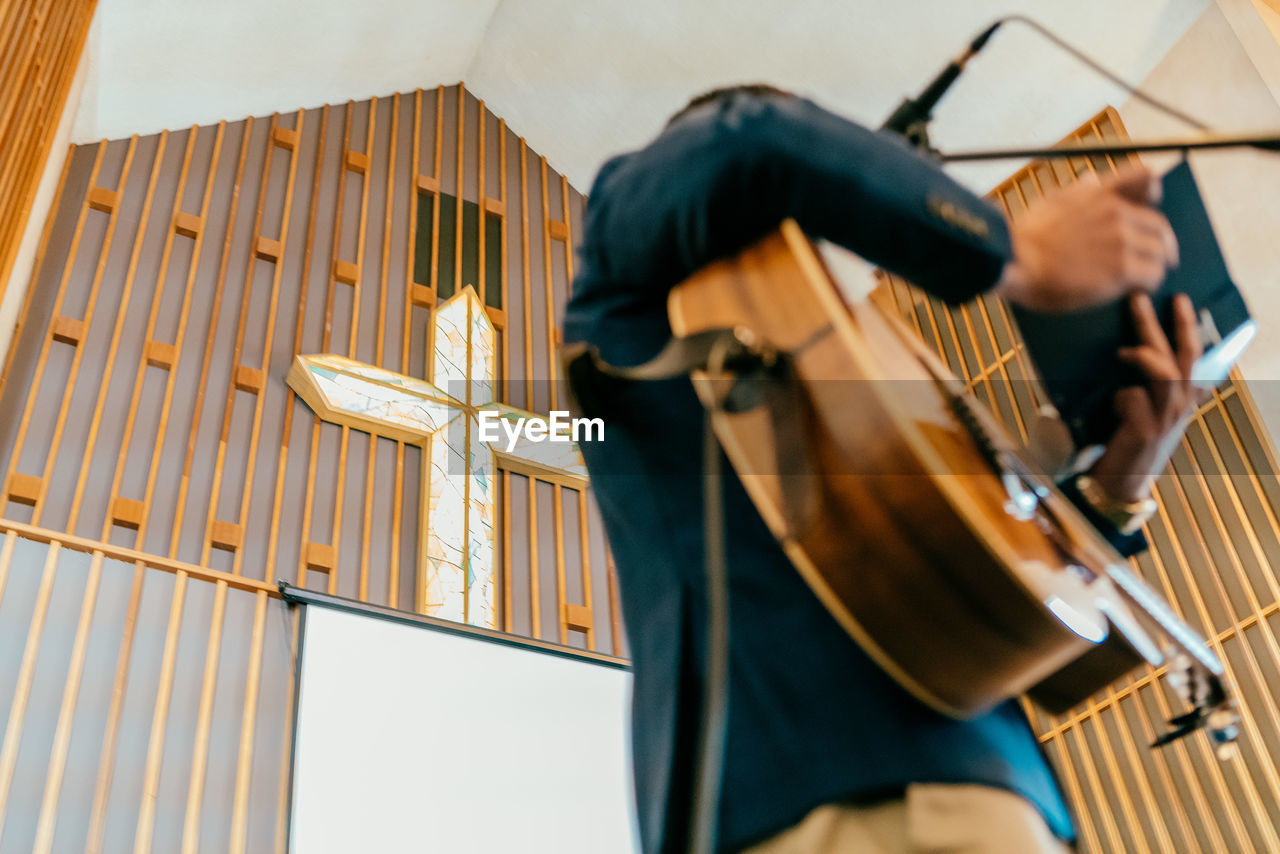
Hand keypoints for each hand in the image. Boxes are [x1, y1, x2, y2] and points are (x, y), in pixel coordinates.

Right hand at [994, 166, 1178, 311]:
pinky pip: (1152, 276)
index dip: (1153, 192)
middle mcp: (1115, 212)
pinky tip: (1135, 290)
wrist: (1015, 261)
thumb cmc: (1025, 238)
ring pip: (1159, 253)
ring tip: (1142, 279)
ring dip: (1153, 266)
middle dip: (1161, 243)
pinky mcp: (1121, 269)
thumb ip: (1078, 193)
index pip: (1143, 178)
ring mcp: (1121, 240)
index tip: (1152, 205)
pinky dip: (1147, 284)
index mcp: (1099, 194)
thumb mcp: (1052, 202)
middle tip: (1161, 258)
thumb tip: (1090, 180)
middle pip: (1159, 226)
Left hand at [1087, 293, 1204, 501]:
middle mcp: (1179, 405)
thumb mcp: (1149, 416)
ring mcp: (1165, 418)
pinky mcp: (1145, 430)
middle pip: (1181, 355)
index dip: (1188, 327)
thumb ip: (1156, 392)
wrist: (1119, 485)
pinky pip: (1133, 397)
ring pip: (1164, 372)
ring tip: (1124, 342)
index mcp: (1181, 397)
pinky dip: (1121, 394)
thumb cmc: (1129, 446)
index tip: (1182, 301)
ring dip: (1144, 350)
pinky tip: (1113, 402)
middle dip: (1168, 324)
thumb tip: (1151, 363)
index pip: (1191, 355)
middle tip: (1146, 298)